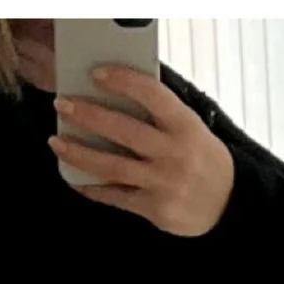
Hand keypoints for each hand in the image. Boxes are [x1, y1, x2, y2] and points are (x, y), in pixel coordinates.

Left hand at [49, 65, 235, 237]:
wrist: (226, 203)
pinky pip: (114, 197)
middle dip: (89, 116)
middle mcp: (173, 152)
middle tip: (63, 106)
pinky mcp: (152, 208)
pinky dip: (91, 187)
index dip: (123, 82)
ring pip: (112, 167)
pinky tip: (73, 177)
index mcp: (185, 125)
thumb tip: (118, 100)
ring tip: (57, 143)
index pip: (152, 95)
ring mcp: (161, 182)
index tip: (96, 74)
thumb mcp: (192, 130)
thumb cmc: (202, 159)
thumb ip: (161, 118)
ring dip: (79, 154)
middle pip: (124, 130)